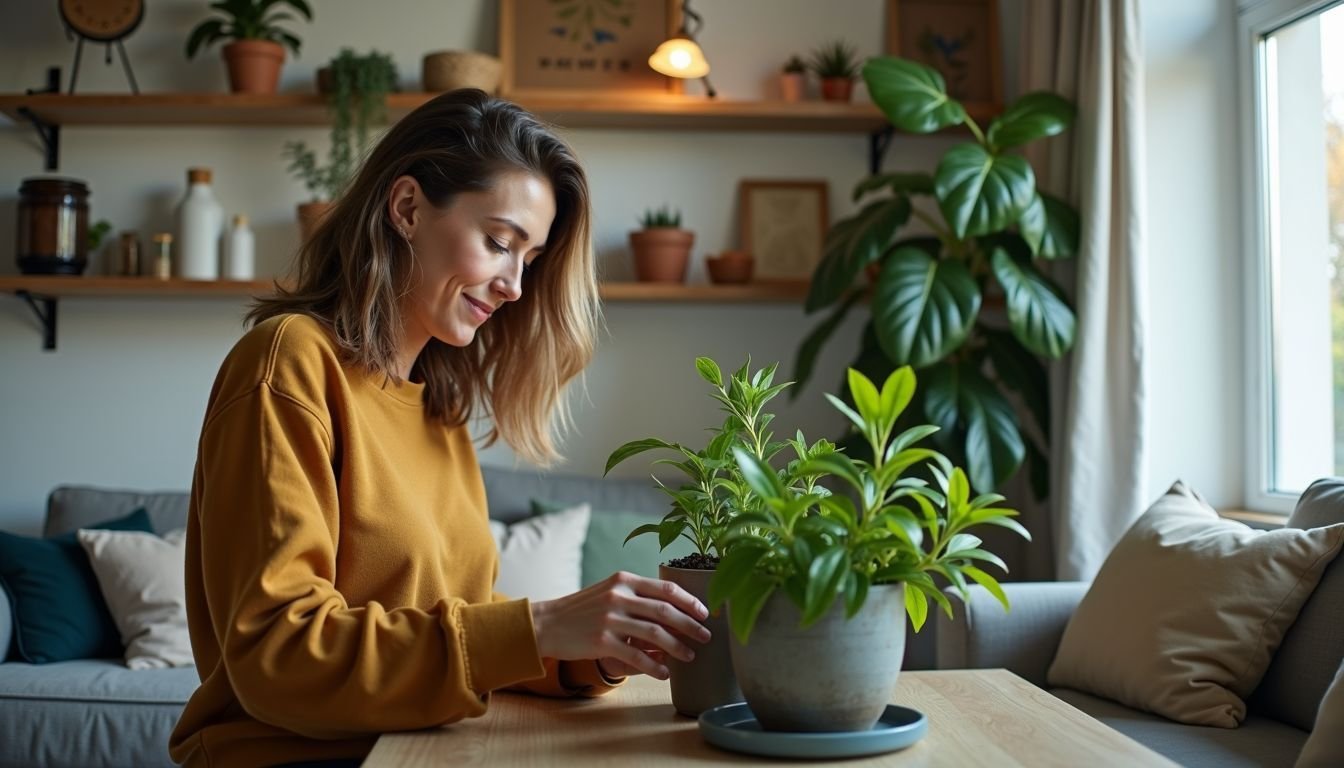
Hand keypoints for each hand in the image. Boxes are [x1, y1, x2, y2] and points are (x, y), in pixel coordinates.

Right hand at [530, 572, 711, 679]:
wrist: (547, 623)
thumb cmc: (582, 610)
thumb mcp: (609, 592)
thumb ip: (636, 596)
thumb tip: (673, 610)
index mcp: (624, 580)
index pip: (666, 588)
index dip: (690, 602)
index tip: (705, 613)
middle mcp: (618, 596)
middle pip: (665, 611)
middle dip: (690, 625)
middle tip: (706, 636)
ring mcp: (610, 618)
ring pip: (655, 634)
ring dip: (677, 647)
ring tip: (690, 656)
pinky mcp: (601, 640)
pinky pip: (636, 656)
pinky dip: (654, 666)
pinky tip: (665, 673)